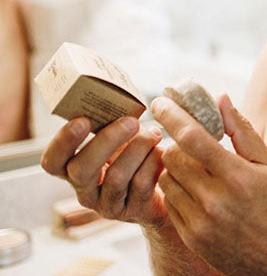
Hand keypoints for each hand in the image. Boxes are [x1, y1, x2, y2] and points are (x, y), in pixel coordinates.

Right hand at [40, 115, 166, 225]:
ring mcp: (108, 205)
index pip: (52, 162)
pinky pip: (141, 185)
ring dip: (137, 149)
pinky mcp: (134, 210)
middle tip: (131, 121)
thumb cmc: (136, 158)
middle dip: (107, 141)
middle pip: (82, 171)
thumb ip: (111, 127)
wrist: (167, 190)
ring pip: (116, 178)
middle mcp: (86, 191)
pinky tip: (162, 150)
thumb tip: (121, 102)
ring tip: (154, 132)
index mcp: (74, 170)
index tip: (82, 120)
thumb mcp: (119, 143)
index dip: (62, 142)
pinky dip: (153, 162)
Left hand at [153, 94, 266, 274]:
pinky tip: (198, 191)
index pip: (193, 137)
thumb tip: (221, 99)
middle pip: (173, 157)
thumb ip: (243, 132)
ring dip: (176, 167)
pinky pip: (170, 204)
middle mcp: (215, 200)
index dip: (173, 115)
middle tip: (188, 140)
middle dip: (177, 143)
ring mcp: (200, 222)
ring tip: (196, 167)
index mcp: (238, 177)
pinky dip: (178, 191)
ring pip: (167, 180)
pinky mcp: (192, 238)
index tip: (161, 99)